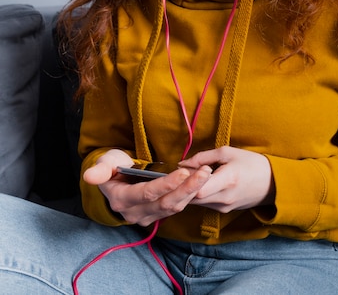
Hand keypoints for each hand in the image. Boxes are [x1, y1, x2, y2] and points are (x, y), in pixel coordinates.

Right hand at [83, 149, 211, 226]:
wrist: (114, 179)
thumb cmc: (111, 167)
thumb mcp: (104, 164)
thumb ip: (100, 170)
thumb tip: (89, 176)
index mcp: (122, 200)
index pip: (148, 194)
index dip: (166, 185)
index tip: (183, 172)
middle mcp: (135, 213)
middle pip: (165, 203)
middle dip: (187, 188)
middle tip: (204, 173)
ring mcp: (147, 216)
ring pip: (174, 207)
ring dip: (192, 192)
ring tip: (206, 175)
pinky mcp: (157, 215)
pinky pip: (176, 206)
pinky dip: (189, 194)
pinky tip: (201, 182)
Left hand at [179, 146, 274, 211]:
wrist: (272, 183)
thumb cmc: (251, 163)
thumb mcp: (227, 152)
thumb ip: (203, 157)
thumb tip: (182, 164)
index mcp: (228, 179)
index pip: (199, 189)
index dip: (186, 181)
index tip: (180, 170)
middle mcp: (225, 197)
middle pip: (194, 198)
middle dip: (184, 187)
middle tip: (177, 175)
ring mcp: (224, 207)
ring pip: (197, 203)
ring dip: (189, 192)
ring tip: (186, 178)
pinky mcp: (224, 211)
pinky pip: (204, 204)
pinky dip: (198, 195)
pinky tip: (198, 185)